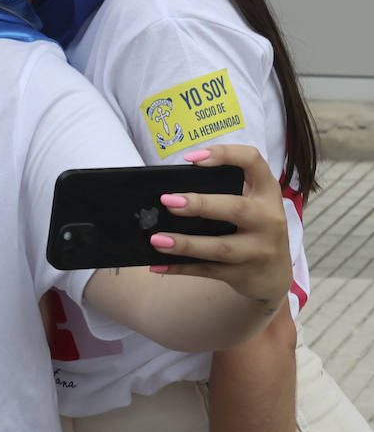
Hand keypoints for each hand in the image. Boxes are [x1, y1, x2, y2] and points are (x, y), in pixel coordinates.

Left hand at [147, 144, 290, 311]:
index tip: (191, 158)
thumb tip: (170, 190)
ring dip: (186, 243)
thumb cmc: (253, 230)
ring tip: (156, 239)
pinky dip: (181, 267)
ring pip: (220, 247)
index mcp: (266, 193)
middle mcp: (269, 219)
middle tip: (167, 201)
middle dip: (201, 204)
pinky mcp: (244, 274)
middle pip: (236, 208)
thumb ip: (223, 192)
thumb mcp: (252, 205)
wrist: (275, 276)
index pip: (253, 161)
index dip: (225, 155)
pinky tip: (157, 265)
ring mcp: (259, 250)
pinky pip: (208, 271)